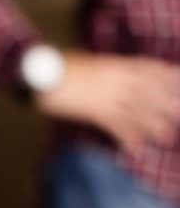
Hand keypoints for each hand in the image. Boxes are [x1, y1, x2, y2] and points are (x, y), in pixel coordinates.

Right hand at [35, 51, 179, 151]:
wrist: (42, 75)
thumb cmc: (58, 66)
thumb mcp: (86, 60)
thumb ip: (103, 67)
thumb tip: (111, 70)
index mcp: (115, 65)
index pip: (148, 68)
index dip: (166, 74)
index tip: (178, 78)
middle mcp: (116, 80)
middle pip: (149, 91)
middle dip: (167, 103)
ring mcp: (106, 96)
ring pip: (136, 110)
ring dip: (152, 124)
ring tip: (166, 135)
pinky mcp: (93, 111)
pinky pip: (115, 125)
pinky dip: (126, 137)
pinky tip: (134, 147)